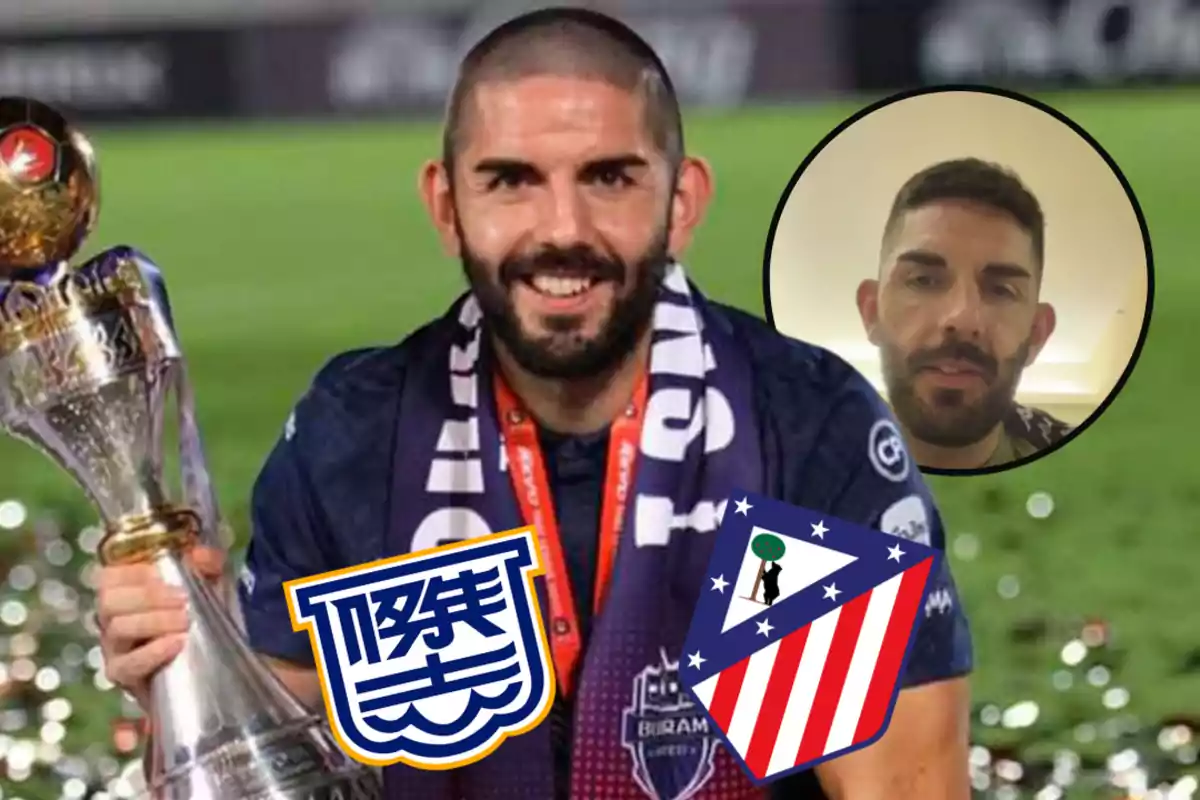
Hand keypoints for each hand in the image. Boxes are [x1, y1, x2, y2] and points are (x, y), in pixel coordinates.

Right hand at [96, 546, 225, 709]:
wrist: (216, 663)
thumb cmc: (204, 617)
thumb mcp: (212, 585)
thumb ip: (209, 564)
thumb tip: (200, 553)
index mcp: (125, 592)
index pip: (109, 576)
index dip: (136, 572)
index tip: (167, 574)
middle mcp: (112, 618)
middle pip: (110, 601)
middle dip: (148, 596)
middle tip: (183, 600)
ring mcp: (115, 648)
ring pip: (118, 629)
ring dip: (154, 621)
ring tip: (186, 621)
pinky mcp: (124, 676)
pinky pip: (127, 665)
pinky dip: (152, 652)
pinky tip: (177, 643)